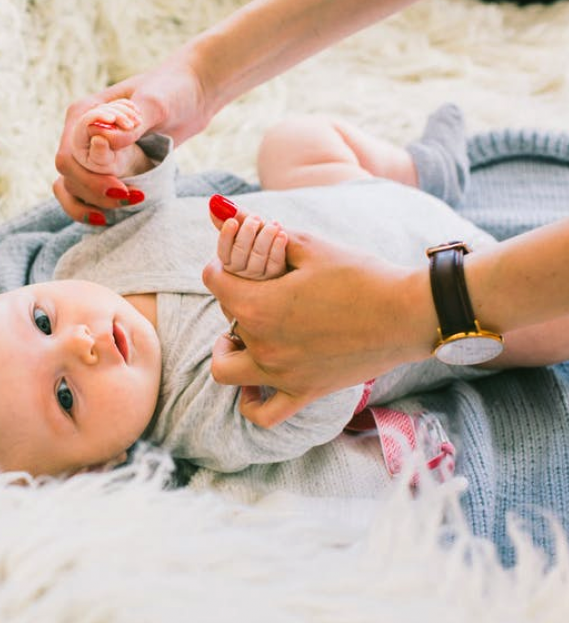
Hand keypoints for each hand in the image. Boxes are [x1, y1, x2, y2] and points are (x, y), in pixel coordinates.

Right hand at [52, 49, 212, 222]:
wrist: (191, 96)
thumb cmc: (173, 90)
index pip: (68, 155)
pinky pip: (85, 194)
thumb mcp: (156, 103)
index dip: (88, 177)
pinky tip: (111, 218)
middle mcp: (81, 134)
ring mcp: (91, 153)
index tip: (120, 187)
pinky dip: (93, 207)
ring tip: (124, 206)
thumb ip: (130, 125)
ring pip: (70, 188)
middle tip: (130, 197)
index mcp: (83, 113)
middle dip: (94, 193)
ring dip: (91, 204)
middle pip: (69, 176)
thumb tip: (102, 141)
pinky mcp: (104, 167)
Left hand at [201, 230, 433, 426]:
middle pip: (224, 321)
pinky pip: (264, 414)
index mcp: (258, 306)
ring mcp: (282, 374)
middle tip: (258, 291)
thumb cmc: (361, 274)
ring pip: (227, 371)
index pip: (214, 281)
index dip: (222, 266)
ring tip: (243, 336)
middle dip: (234, 303)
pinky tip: (254, 385)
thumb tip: (217, 207)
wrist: (408, 313)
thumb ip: (258, 230)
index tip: (239, 262)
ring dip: (228, 353)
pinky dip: (251, 404)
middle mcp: (263, 345)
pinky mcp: (305, 392)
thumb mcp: (308, 245)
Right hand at [209, 194, 287, 279]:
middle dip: (247, 233)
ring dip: (265, 238)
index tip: (232, 221)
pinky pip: (274, 263)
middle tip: (255, 217)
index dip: (226, 236)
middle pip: (239, 254)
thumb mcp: (244, 227)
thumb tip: (215, 201)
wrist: (286, 252)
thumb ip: (231, 216)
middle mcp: (241, 270)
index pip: (223, 251)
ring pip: (257, 258)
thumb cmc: (259, 237)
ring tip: (273, 224)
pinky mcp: (276, 276)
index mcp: (229, 259)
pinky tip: (282, 234)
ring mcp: (258, 276)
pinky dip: (278, 247)